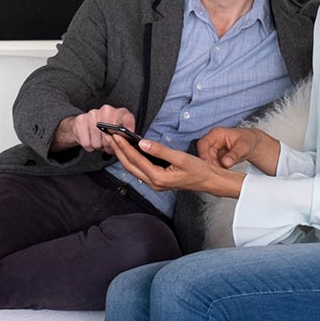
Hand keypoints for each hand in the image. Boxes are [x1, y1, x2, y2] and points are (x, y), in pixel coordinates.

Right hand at [56, 105, 137, 152]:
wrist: (86, 125)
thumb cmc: (106, 131)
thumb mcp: (119, 133)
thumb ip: (125, 137)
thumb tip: (127, 144)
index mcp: (120, 113)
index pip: (127, 118)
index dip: (129, 127)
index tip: (129, 133)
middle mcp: (107, 110)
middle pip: (110, 137)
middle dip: (109, 145)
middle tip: (108, 144)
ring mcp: (93, 114)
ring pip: (97, 142)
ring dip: (98, 146)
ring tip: (99, 141)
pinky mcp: (81, 119)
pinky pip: (86, 142)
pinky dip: (88, 146)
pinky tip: (90, 139)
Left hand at [104, 133, 242, 198]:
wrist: (208, 181)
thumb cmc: (198, 170)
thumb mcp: (180, 157)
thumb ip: (160, 150)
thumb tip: (142, 143)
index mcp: (158, 178)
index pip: (136, 160)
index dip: (124, 147)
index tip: (116, 136)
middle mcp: (154, 183)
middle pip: (130, 166)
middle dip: (119, 151)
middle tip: (111, 137)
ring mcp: (154, 183)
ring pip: (133, 169)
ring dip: (124, 155)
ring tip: (117, 142)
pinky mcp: (157, 181)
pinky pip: (140, 170)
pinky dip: (133, 159)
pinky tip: (130, 151)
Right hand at [198, 127, 280, 173]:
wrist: (252, 144)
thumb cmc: (248, 141)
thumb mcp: (243, 147)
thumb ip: (234, 155)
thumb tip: (226, 162)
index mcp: (216, 134)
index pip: (203, 144)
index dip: (203, 155)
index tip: (207, 165)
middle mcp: (212, 140)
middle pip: (204, 154)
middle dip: (209, 164)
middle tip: (217, 173)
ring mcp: (213, 149)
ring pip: (207, 160)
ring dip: (213, 168)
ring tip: (222, 174)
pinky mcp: (215, 156)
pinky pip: (212, 164)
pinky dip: (216, 170)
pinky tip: (223, 174)